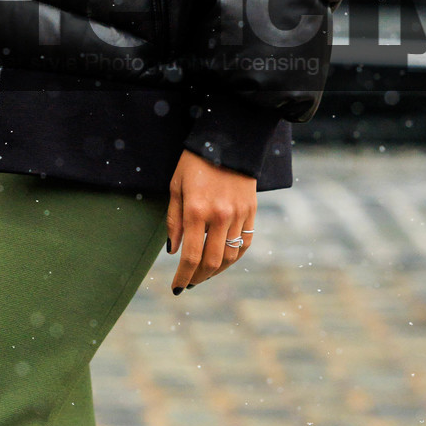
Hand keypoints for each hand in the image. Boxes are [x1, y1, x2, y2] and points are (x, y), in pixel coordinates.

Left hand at [166, 151, 256, 293]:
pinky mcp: (252, 211)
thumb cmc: (195, 162)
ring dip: (217, 270)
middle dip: (198, 277)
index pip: (190, 256)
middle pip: (212, 262)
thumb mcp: (176, 187)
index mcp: (196, 210)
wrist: (228, 139)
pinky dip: (234, 256)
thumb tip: (173, 250)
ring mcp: (239, 214)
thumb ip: (174, 221)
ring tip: (204, 273)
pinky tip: (224, 259)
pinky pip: (245, 243)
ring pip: (231, 257)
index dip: (183, 276)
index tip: (176, 287)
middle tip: (189, 283)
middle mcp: (220, 216)